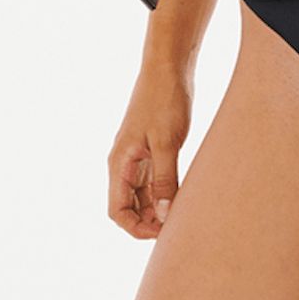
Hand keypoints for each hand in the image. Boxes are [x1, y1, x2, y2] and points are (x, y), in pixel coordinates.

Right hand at [107, 60, 192, 238]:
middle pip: (128, 206)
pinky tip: (181, 196)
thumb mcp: (167, 142)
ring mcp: (136, 155)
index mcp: (119, 163)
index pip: (117, 211)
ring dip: (155, 208)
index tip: (161, 234)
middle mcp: (123, 162)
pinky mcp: (150, 147)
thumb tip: (163, 216)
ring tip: (180, 215)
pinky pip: (151, 179)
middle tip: (176, 227)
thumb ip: (164, 180)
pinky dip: (162, 192)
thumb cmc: (165, 100)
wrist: (168, 66)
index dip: (135, 228)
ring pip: (140, 194)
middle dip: (147, 222)